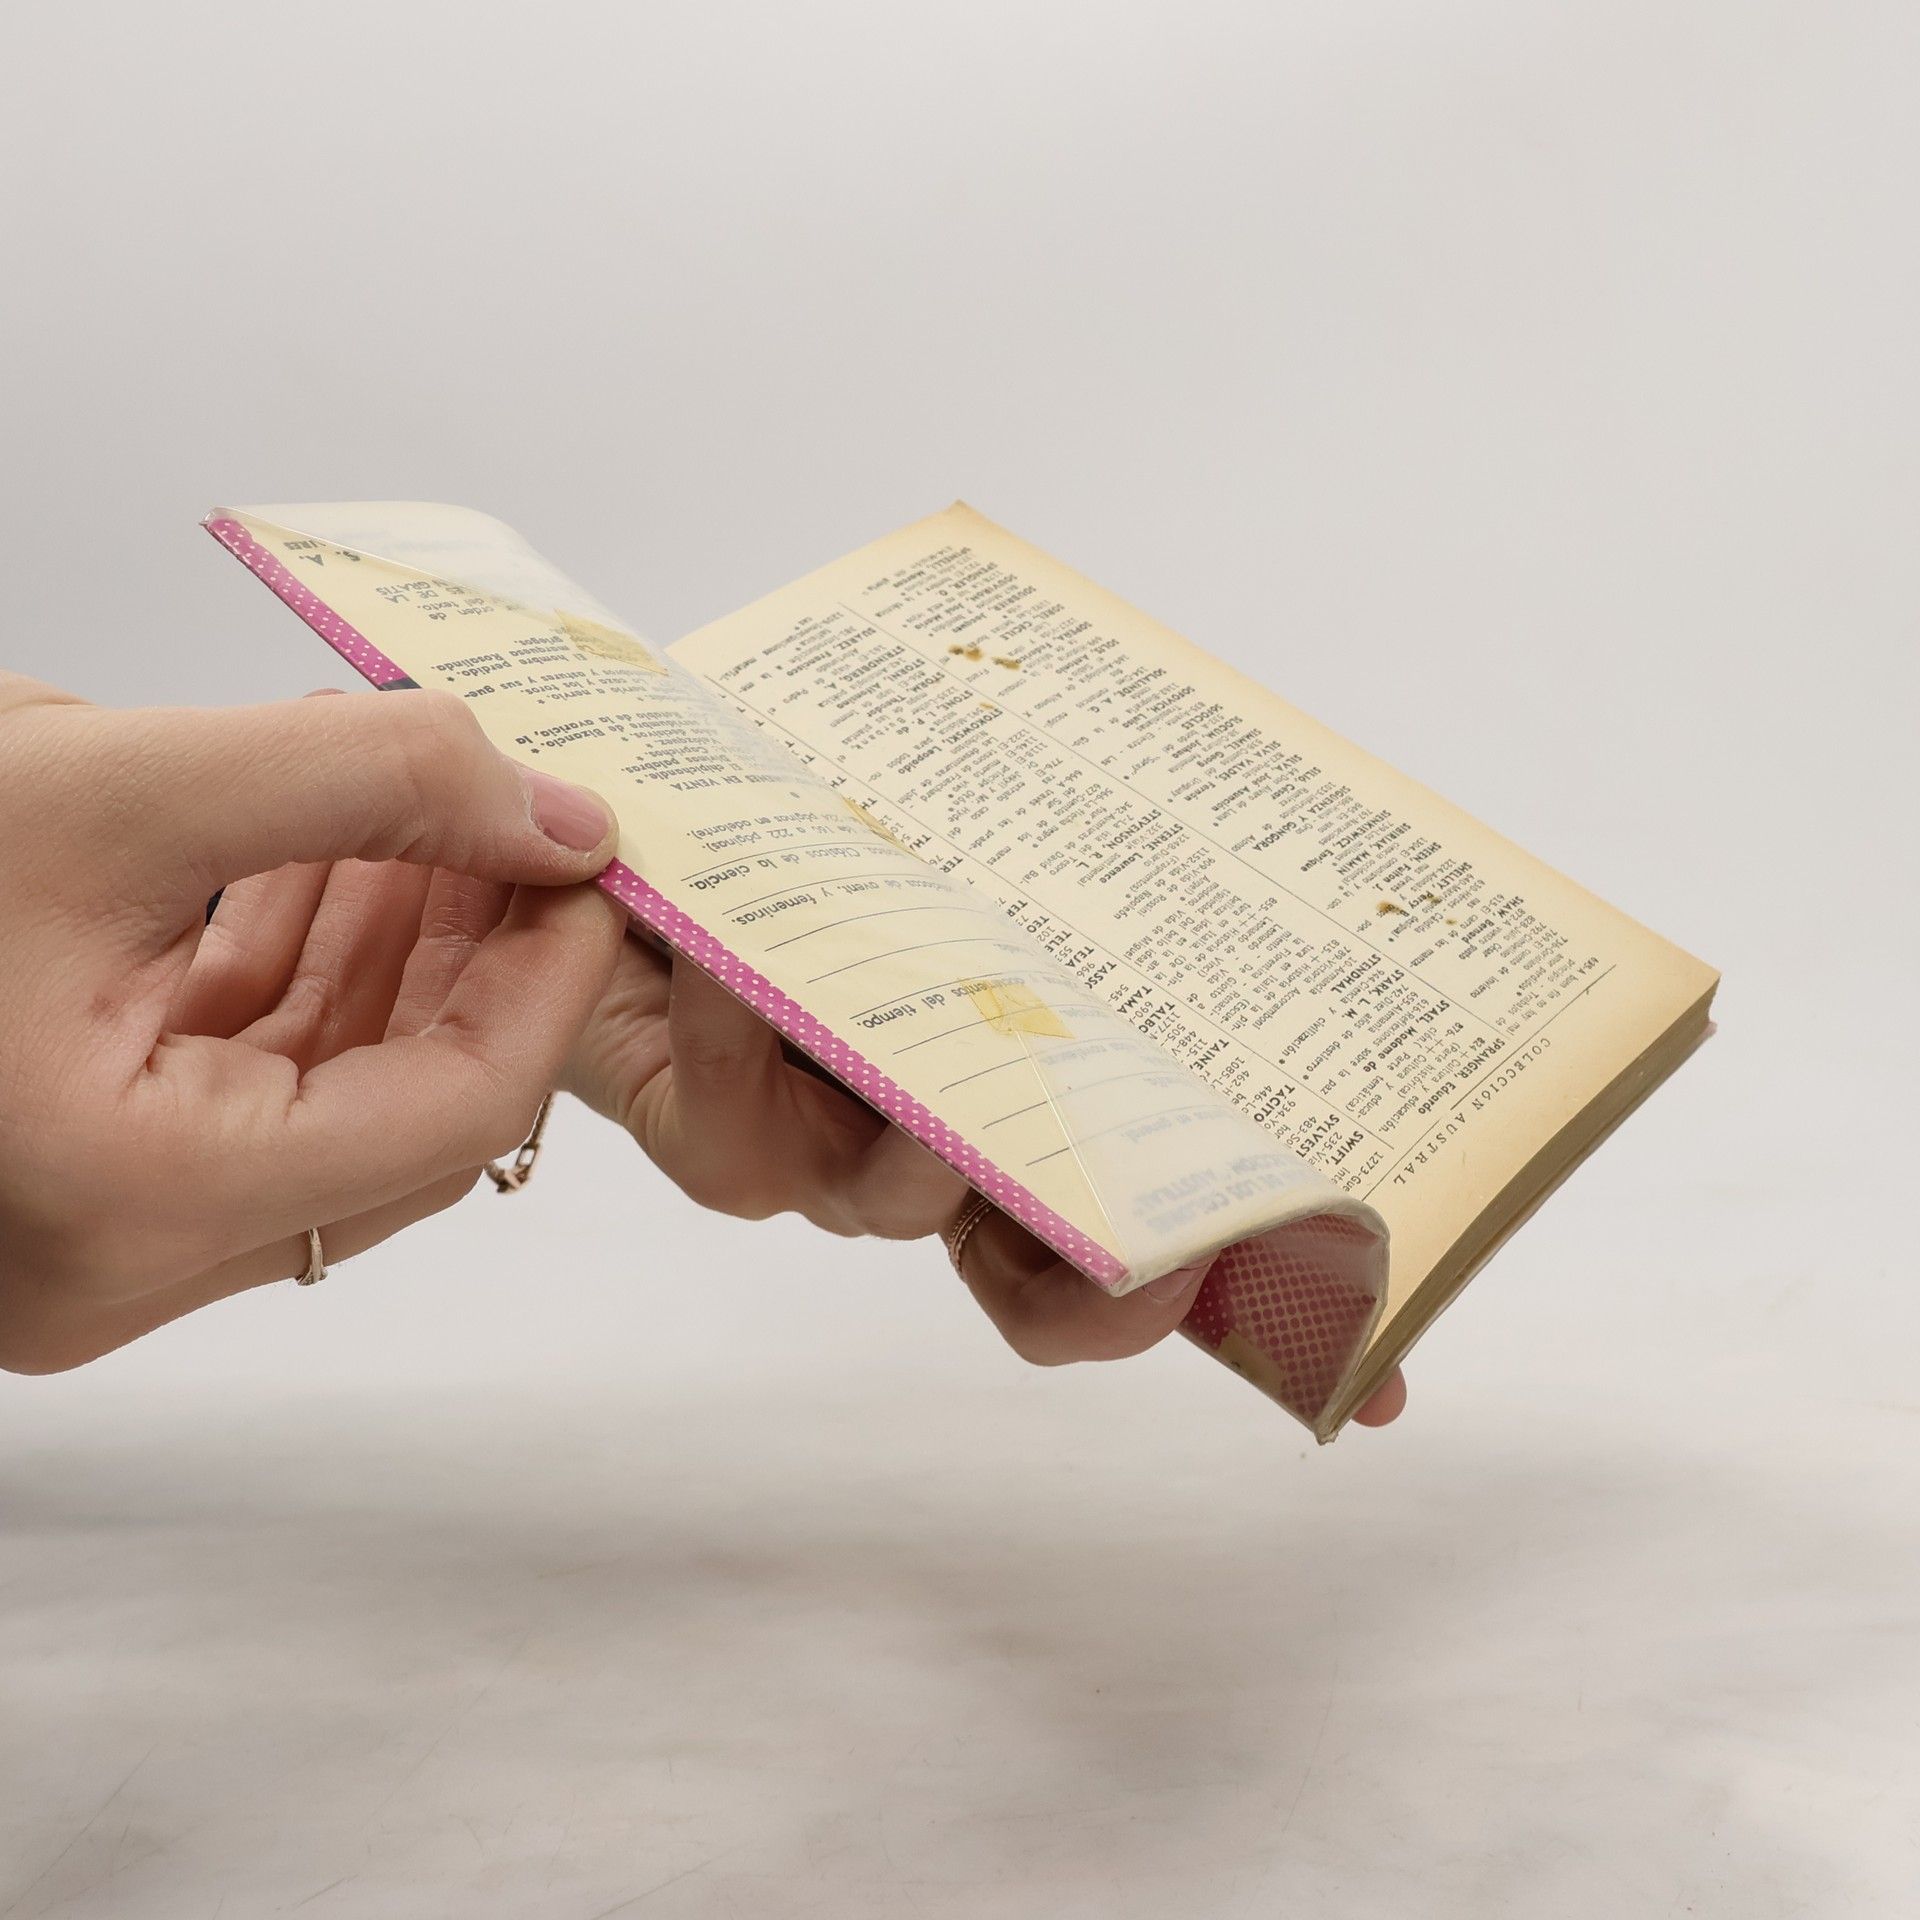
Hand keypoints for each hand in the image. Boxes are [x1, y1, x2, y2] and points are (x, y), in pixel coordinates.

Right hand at [0, 676, 625, 1370]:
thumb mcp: (105, 786)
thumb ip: (359, 779)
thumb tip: (555, 810)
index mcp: (129, 1197)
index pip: (453, 1108)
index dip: (548, 974)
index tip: (597, 860)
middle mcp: (121, 1254)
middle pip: (402, 1106)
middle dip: (477, 950)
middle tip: (528, 819)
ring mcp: (95, 1227)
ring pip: (328, 1090)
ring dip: (396, 948)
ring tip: (438, 808)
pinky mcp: (75, 1172)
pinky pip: (241, 1079)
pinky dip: (304, 968)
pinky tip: (340, 853)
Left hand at [563, 935, 1405, 1424]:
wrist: (673, 854)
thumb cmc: (852, 865)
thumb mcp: (1001, 878)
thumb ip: (1106, 900)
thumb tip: (1281, 861)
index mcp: (1039, 1128)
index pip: (1174, 1242)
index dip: (1270, 1311)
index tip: (1377, 1382)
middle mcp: (952, 1176)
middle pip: (1062, 1302)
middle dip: (1127, 1289)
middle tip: (1165, 1243)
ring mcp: (832, 1174)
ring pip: (906, 1212)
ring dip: (937, 1155)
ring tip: (949, 1088)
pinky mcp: (713, 1146)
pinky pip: (740, 1114)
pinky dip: (744, 1025)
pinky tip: (737, 953)